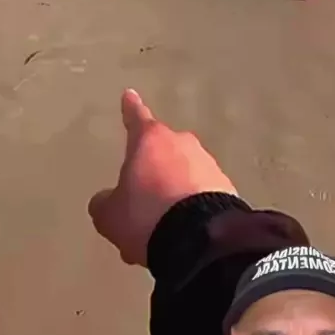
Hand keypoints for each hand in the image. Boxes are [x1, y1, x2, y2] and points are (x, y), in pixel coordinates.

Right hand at [88, 89, 237, 266]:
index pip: (136, 118)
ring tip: (160, 228)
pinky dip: (191, 209)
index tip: (130, 94)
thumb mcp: (110, 215)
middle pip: (162, 152)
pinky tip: (183, 233)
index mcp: (150, 141)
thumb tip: (106, 200)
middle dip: (152, 171)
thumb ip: (105, 202)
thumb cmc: (146, 216)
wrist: (201, 240)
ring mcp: (209, 165)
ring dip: (172, 195)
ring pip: (183, 176)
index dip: (130, 109)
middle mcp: (182, 145)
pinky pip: (201, 195)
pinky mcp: (229, 189)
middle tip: (140, 201)